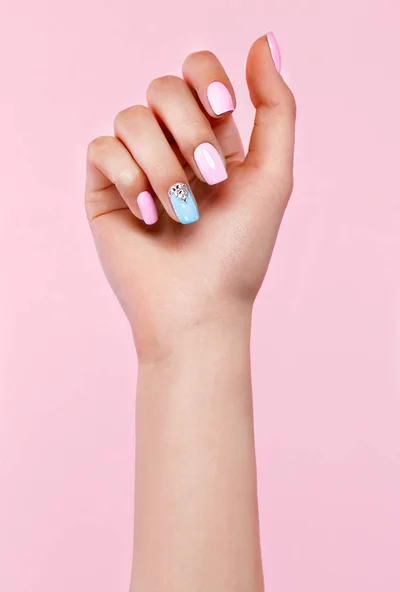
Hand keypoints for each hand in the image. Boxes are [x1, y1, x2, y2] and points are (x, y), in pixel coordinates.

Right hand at [85, 34, 295, 361]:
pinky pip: (102, 149)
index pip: (196, 72)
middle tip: (209, 180)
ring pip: (131, 119)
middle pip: (162, 88)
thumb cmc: (239, 250)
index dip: (205, 78)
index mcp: (212, 139)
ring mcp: (136, 167)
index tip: (223, 110)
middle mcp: (172, 148)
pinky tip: (147, 217)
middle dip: (189, 131)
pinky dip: (129, 181)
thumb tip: (263, 40)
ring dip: (162, 166)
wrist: (198, 307)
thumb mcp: (273, 175)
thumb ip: (275, 107)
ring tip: (179, 212)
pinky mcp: (104, 189)